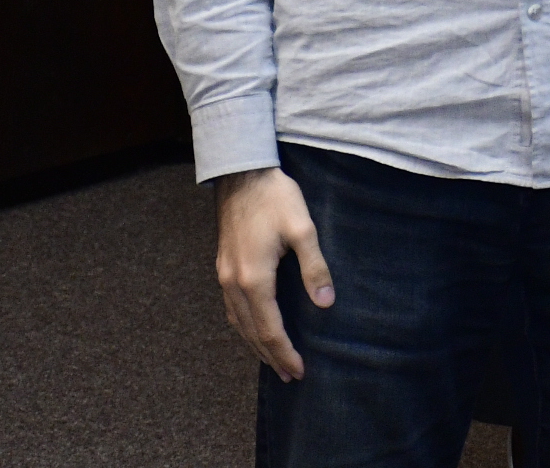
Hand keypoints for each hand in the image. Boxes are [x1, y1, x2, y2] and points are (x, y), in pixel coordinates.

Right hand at [216, 166, 334, 380]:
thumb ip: (314, 267)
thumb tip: (325, 304)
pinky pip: (232, 309)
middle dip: (271, 357)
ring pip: (238, 323)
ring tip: (273, 361)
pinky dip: (244, 327)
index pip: (270, 329)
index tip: (299, 370)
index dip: (285, 353)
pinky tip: (254, 328)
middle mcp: (234, 283)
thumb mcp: (303, 228)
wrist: (241, 173)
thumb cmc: (275, 197)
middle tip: (290, 376)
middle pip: (252, 332)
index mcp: (254, 278)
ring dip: (255, 345)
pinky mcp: (223, 267)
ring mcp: (224, 275)